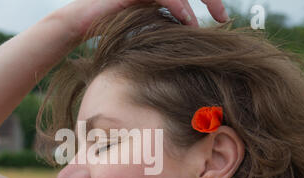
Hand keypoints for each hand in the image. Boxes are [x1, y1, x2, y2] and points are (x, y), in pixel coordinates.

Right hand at [57, 0, 228, 38]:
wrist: (79, 22)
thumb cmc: (109, 30)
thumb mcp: (142, 31)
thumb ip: (162, 30)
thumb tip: (182, 46)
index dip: (207, 2)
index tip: (221, 20)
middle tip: (223, 19)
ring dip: (202, 1)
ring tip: (215, 19)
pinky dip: (179, 6)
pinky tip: (188, 22)